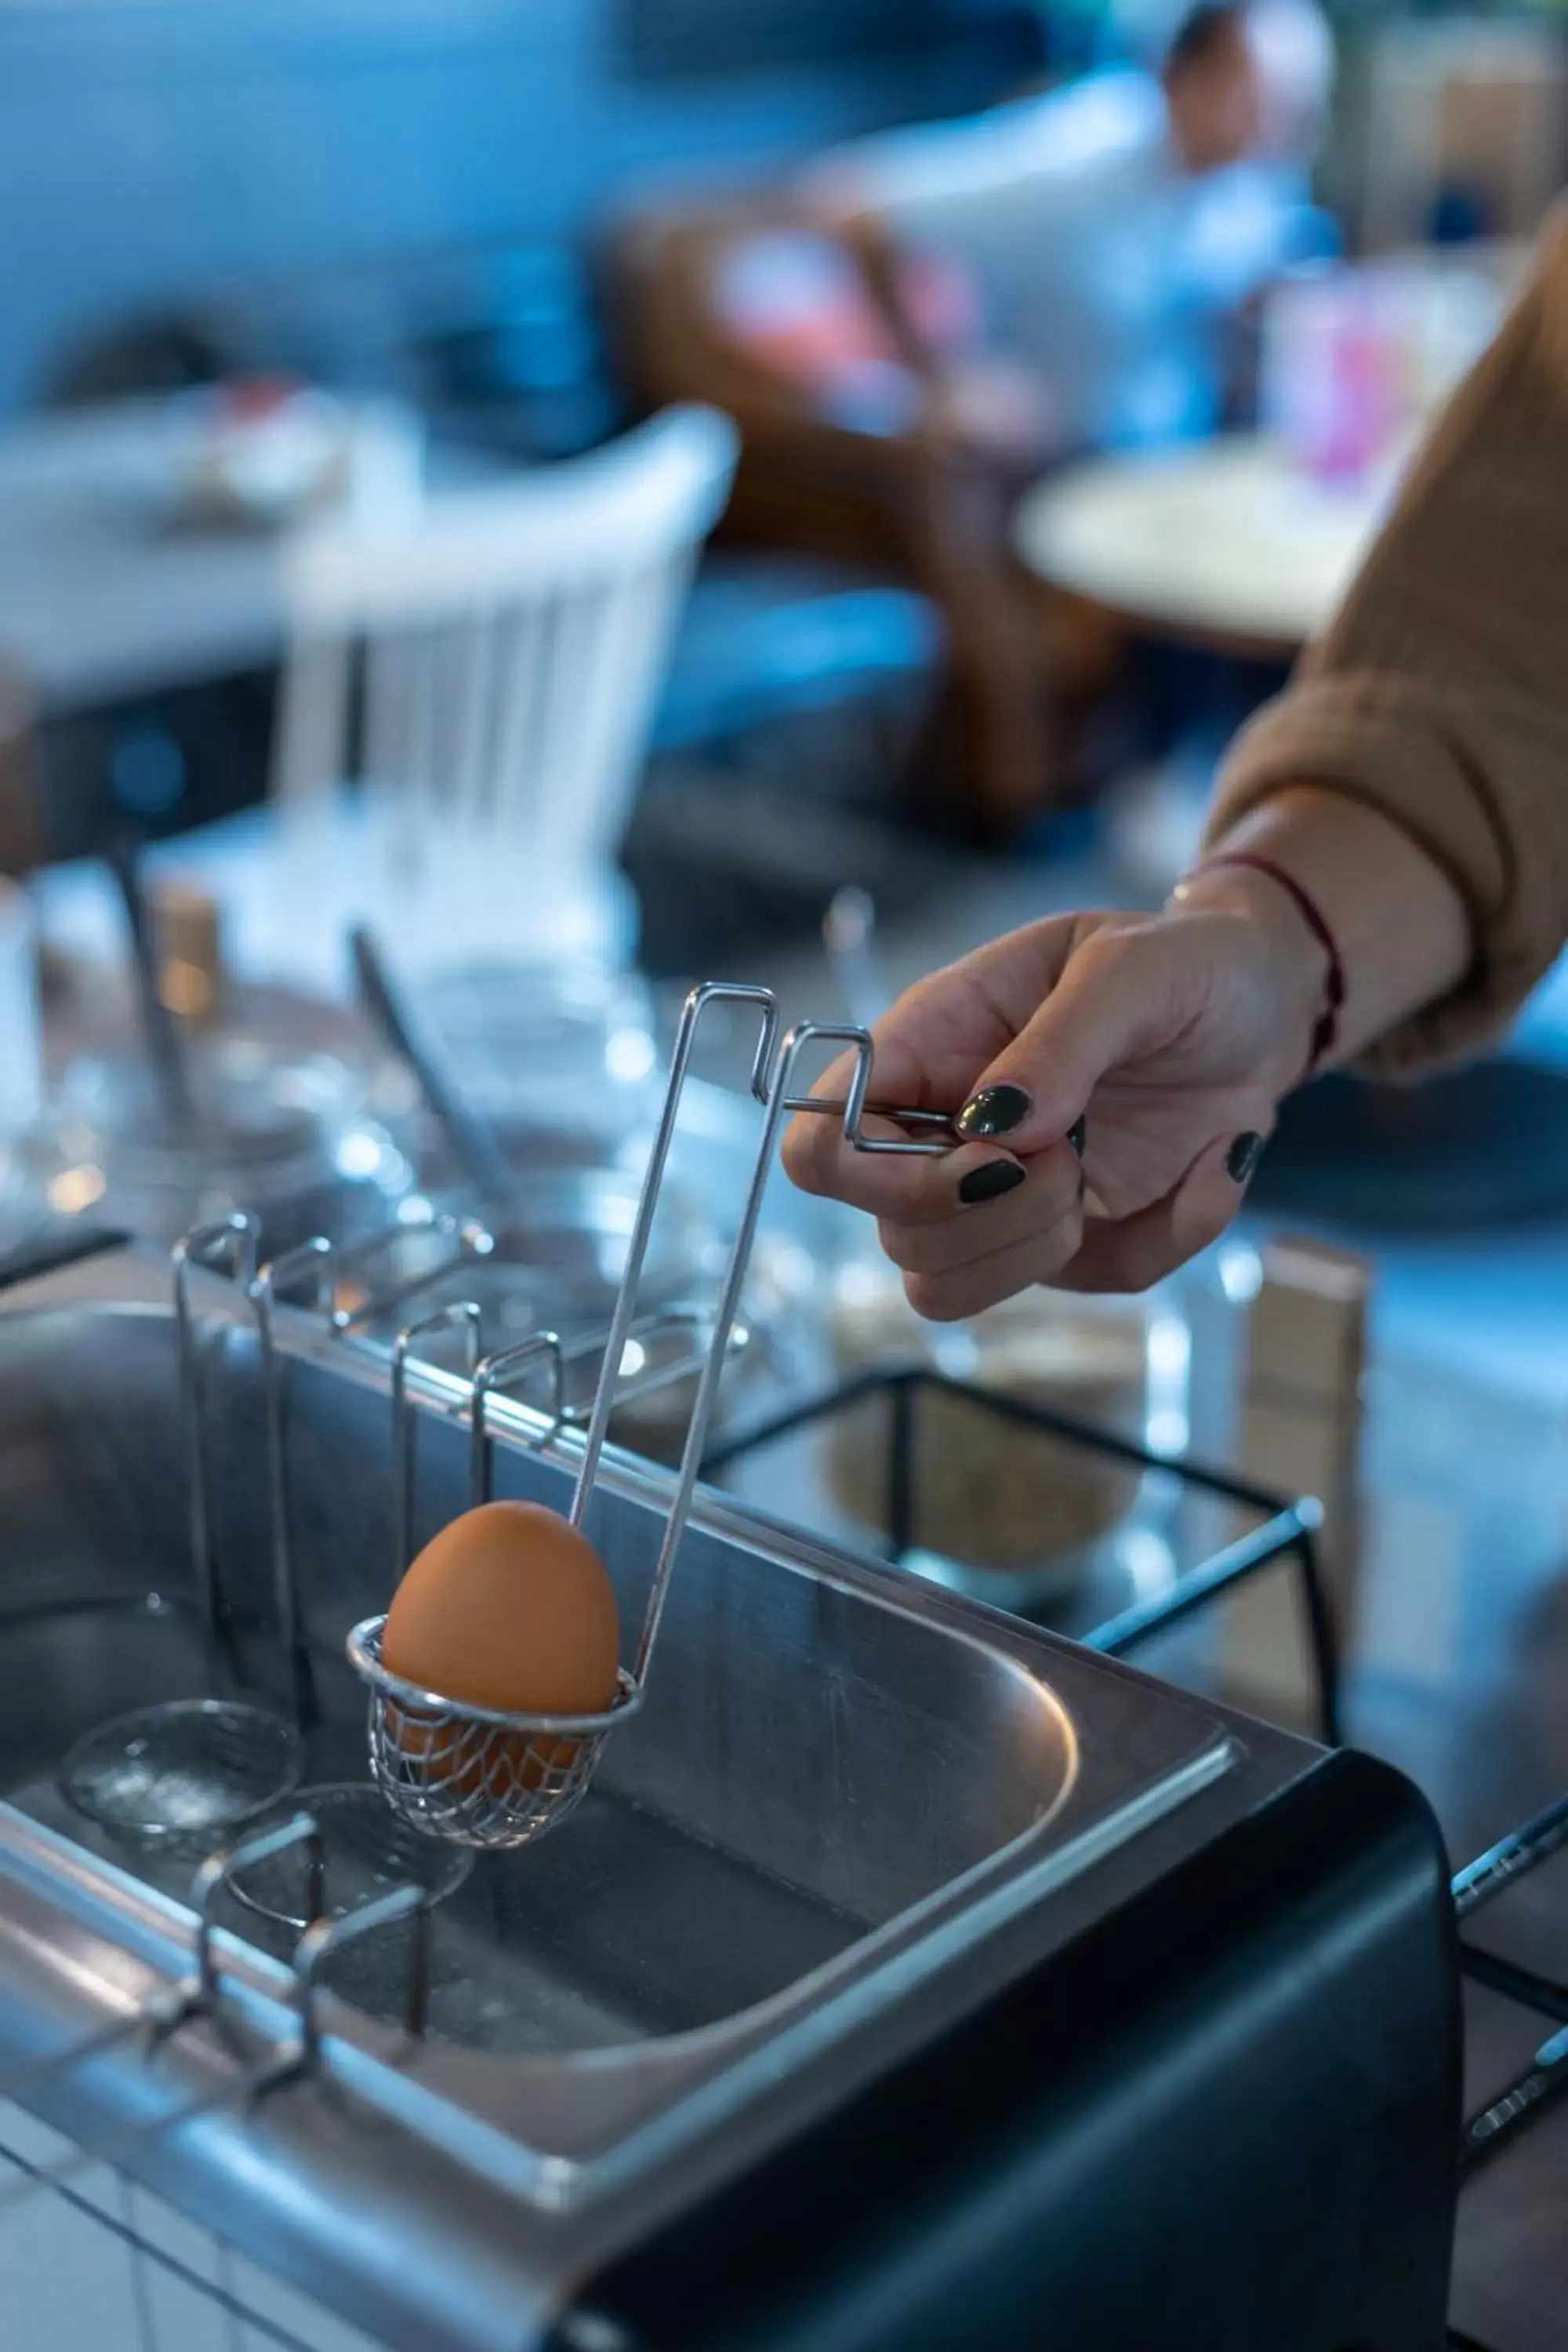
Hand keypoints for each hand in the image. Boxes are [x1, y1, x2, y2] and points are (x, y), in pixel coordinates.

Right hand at [784, 878, 1327, 1312]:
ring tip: (1103, 1163)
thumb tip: (994, 1129)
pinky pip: (1091, 1285)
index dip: (865, 1175)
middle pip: (892, 1236)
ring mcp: (1004, 1198)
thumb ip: (1059, 1041)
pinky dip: (1165, 1238)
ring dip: (1044, 1243)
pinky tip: (1207, 1166)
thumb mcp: (1127, 968)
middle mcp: (946, 1135)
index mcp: (925, 1052)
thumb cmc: (1180, 963)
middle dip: (987, 1212)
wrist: (1263, 1006)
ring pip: (954, 1288)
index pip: (819, 1145)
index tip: (973, 1154)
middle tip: (1066, 1149)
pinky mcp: (1076, 1240)